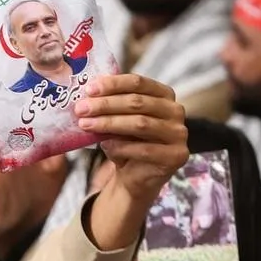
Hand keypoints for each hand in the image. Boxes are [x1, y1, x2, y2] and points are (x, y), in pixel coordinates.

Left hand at [74, 74, 187, 206]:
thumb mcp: (118, 122)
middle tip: (81, 109)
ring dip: (109, 124)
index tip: (89, 89)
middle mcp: (175, 111)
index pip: (138, 83)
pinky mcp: (176, 156)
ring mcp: (179, 133)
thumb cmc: (126, 144)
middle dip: (106, 105)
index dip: (113, 84)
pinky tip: (104, 145)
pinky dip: (121, 147)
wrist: (136, 178)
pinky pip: (144, 149)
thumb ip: (110, 108)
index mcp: (164, 95)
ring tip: (86, 125)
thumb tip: (86, 99)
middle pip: (137, 103)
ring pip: (140, 124)